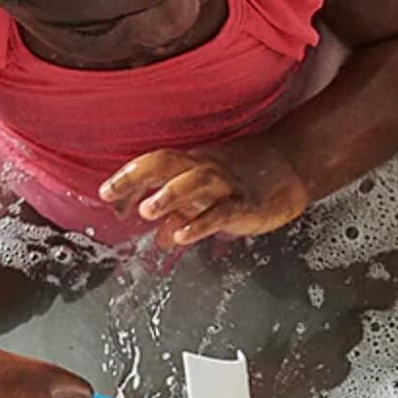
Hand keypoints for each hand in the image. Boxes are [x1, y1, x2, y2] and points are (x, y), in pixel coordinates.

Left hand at [99, 144, 307, 249]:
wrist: (292, 167)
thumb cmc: (246, 181)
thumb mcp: (209, 196)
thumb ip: (183, 213)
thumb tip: (159, 235)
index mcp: (193, 164)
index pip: (154, 163)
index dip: (128, 177)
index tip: (105, 196)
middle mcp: (206, 169)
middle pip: (168, 162)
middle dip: (137, 176)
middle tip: (111, 194)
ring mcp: (228, 185)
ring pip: (197, 181)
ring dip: (169, 195)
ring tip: (146, 211)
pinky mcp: (247, 204)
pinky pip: (223, 211)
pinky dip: (201, 222)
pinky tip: (183, 235)